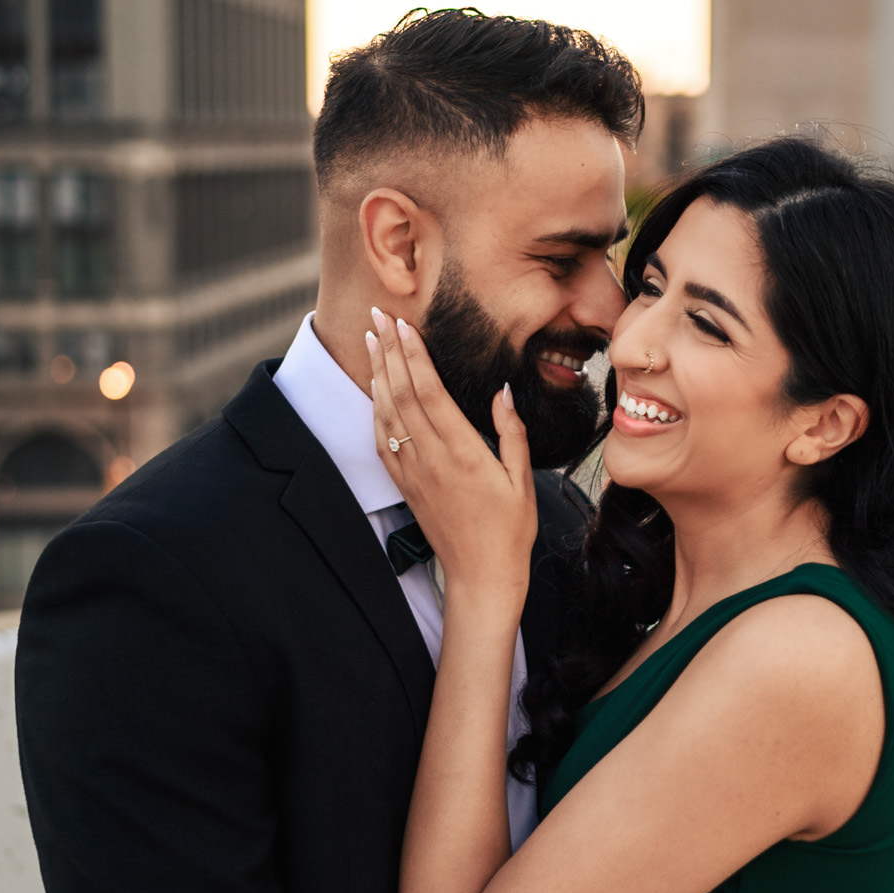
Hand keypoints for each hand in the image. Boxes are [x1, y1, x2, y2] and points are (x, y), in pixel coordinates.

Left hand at [366, 310, 535, 606]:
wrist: (480, 576)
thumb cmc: (509, 531)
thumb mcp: (523, 480)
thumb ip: (512, 434)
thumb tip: (503, 393)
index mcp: (463, 452)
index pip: (430, 391)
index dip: (414, 354)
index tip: (403, 325)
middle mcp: (431, 458)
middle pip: (402, 393)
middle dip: (389, 351)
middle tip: (377, 316)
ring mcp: (413, 472)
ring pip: (387, 412)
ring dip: (378, 373)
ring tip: (370, 340)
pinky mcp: (405, 485)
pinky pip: (383, 440)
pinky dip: (375, 409)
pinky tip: (374, 389)